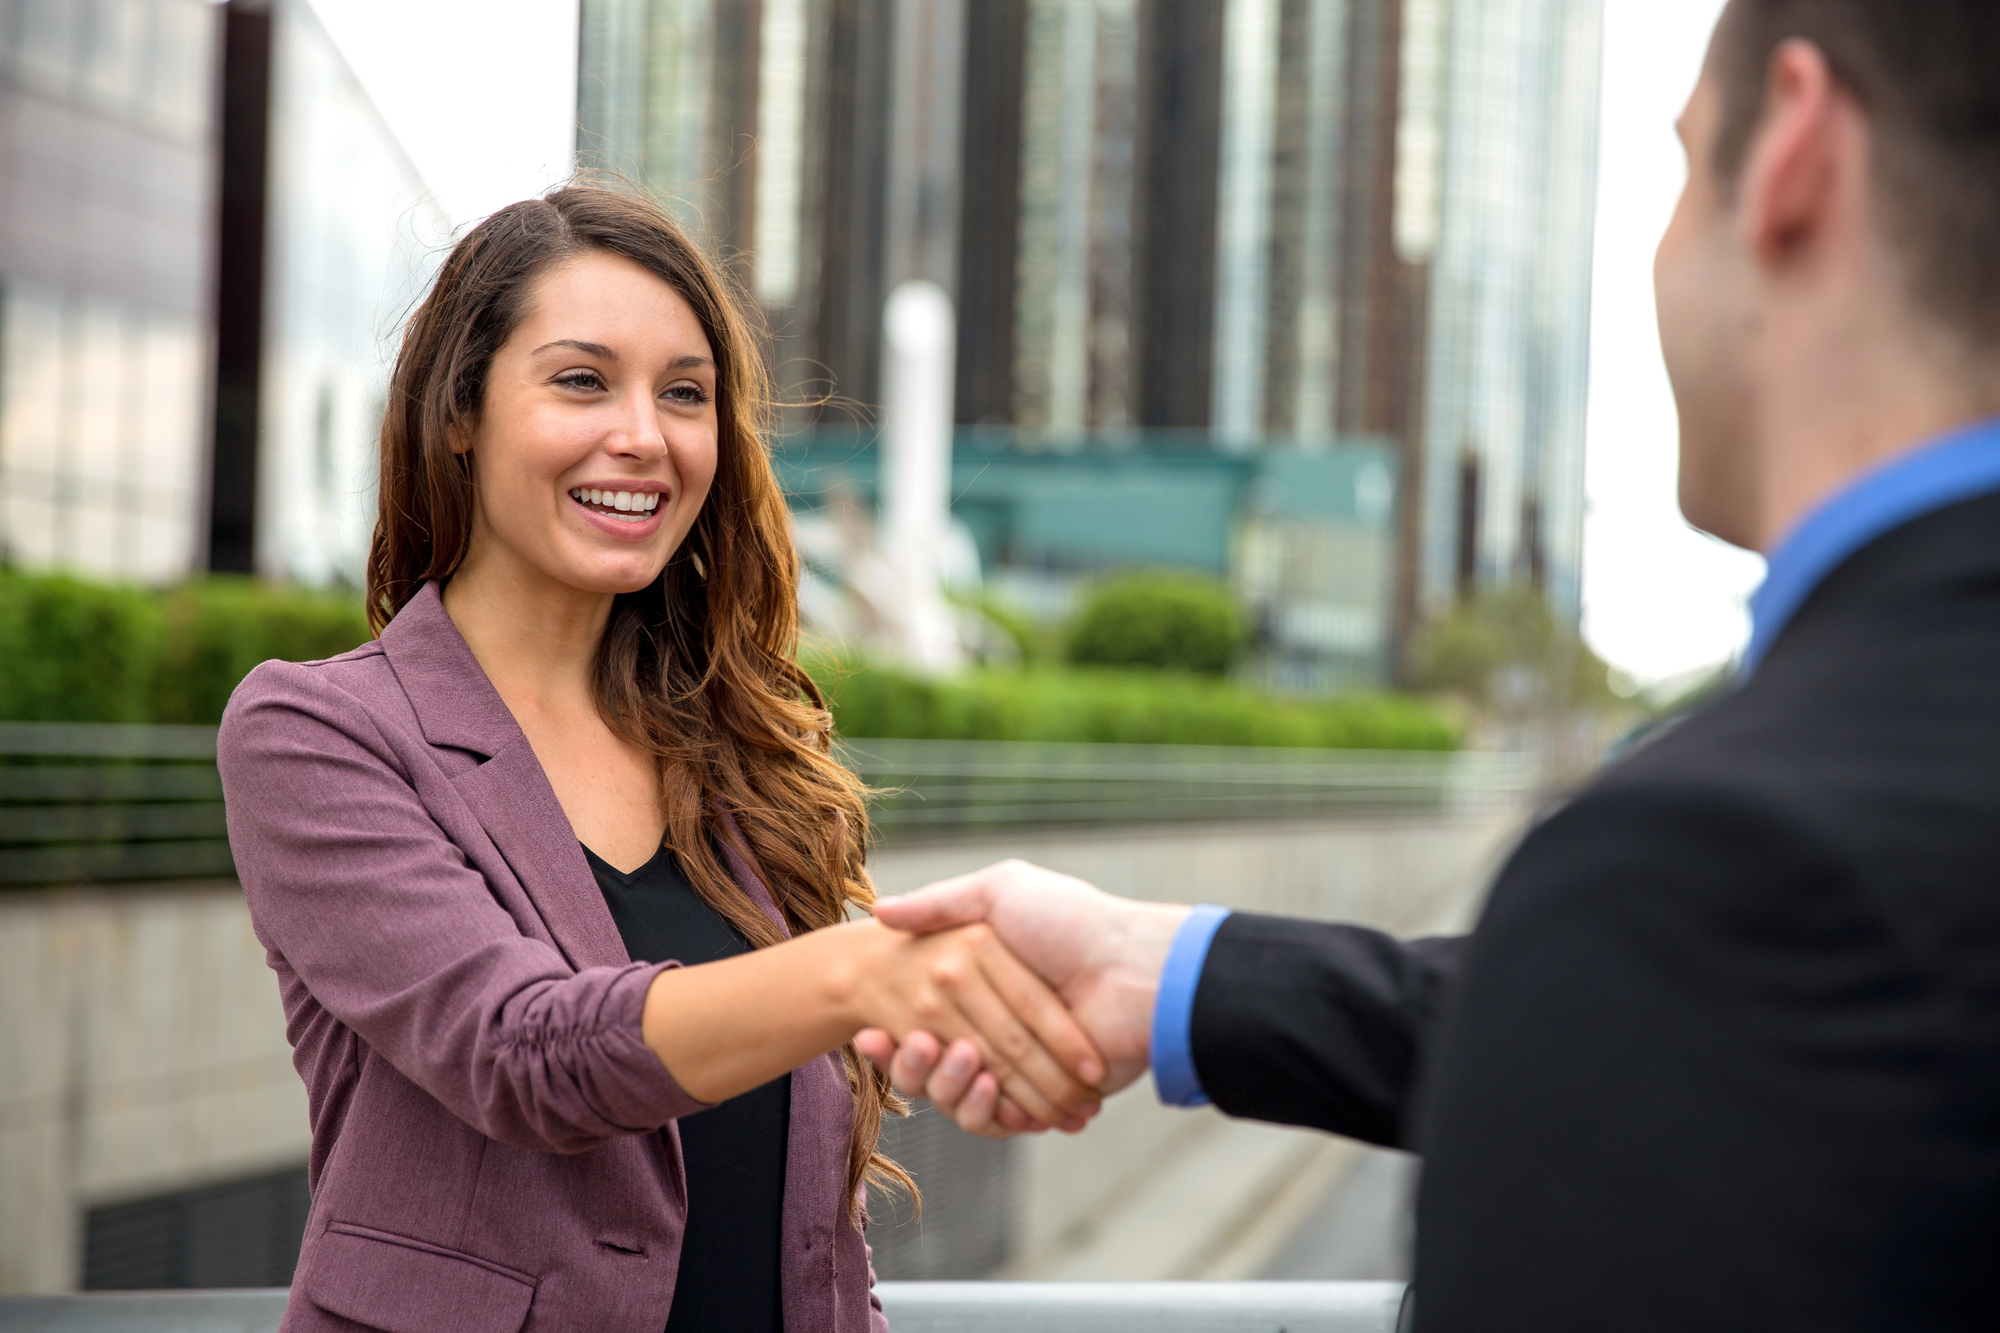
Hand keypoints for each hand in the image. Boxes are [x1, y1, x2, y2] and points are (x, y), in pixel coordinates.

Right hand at [856, 861, 1188, 1133]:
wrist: (1138, 971)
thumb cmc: (1072, 922)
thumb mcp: (1002, 892)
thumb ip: (942, 902)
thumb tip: (881, 911)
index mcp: (986, 982)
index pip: (928, 1016)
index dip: (896, 1030)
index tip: (868, 1029)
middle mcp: (1001, 1024)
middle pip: (935, 1059)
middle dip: (912, 1060)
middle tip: (907, 1041)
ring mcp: (1023, 1065)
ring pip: (957, 1091)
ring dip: (940, 1083)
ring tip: (938, 1055)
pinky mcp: (1044, 1098)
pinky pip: (995, 1116)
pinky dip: (979, 1109)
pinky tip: (974, 1081)